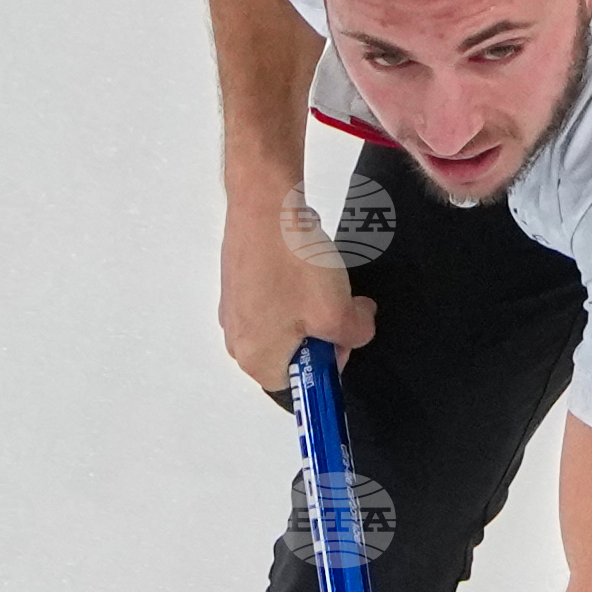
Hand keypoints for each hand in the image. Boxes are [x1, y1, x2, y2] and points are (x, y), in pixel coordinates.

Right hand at [221, 178, 375, 393]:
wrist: (265, 205)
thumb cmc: (292, 264)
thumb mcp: (337, 312)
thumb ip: (355, 336)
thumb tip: (356, 332)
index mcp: (256, 359)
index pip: (300, 386)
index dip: (329, 363)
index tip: (343, 335)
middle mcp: (238, 341)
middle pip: (295, 355)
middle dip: (324, 332)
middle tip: (339, 303)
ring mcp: (235, 311)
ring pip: (289, 324)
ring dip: (314, 307)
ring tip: (322, 278)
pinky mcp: (238, 284)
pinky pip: (276, 301)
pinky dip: (297, 288)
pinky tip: (306, 265)